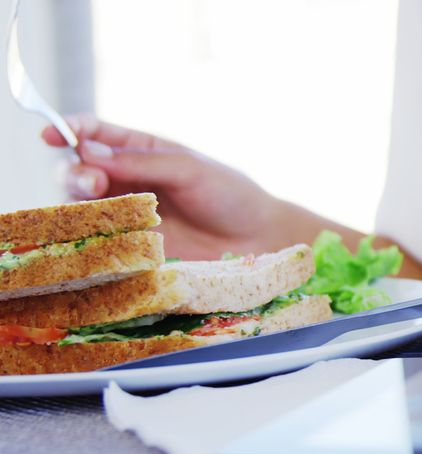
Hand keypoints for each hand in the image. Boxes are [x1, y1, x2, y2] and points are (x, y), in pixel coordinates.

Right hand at [42, 115, 284, 259]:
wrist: (257, 238)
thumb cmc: (230, 195)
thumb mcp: (189, 169)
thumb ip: (142, 162)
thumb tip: (90, 151)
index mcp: (143, 150)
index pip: (96, 133)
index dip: (69, 130)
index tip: (52, 133)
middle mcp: (130, 178)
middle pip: (79, 168)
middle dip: (75, 170)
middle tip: (94, 181)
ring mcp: (129, 211)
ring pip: (82, 201)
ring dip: (79, 198)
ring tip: (100, 200)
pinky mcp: (134, 242)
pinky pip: (100, 235)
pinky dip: (90, 230)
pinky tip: (100, 229)